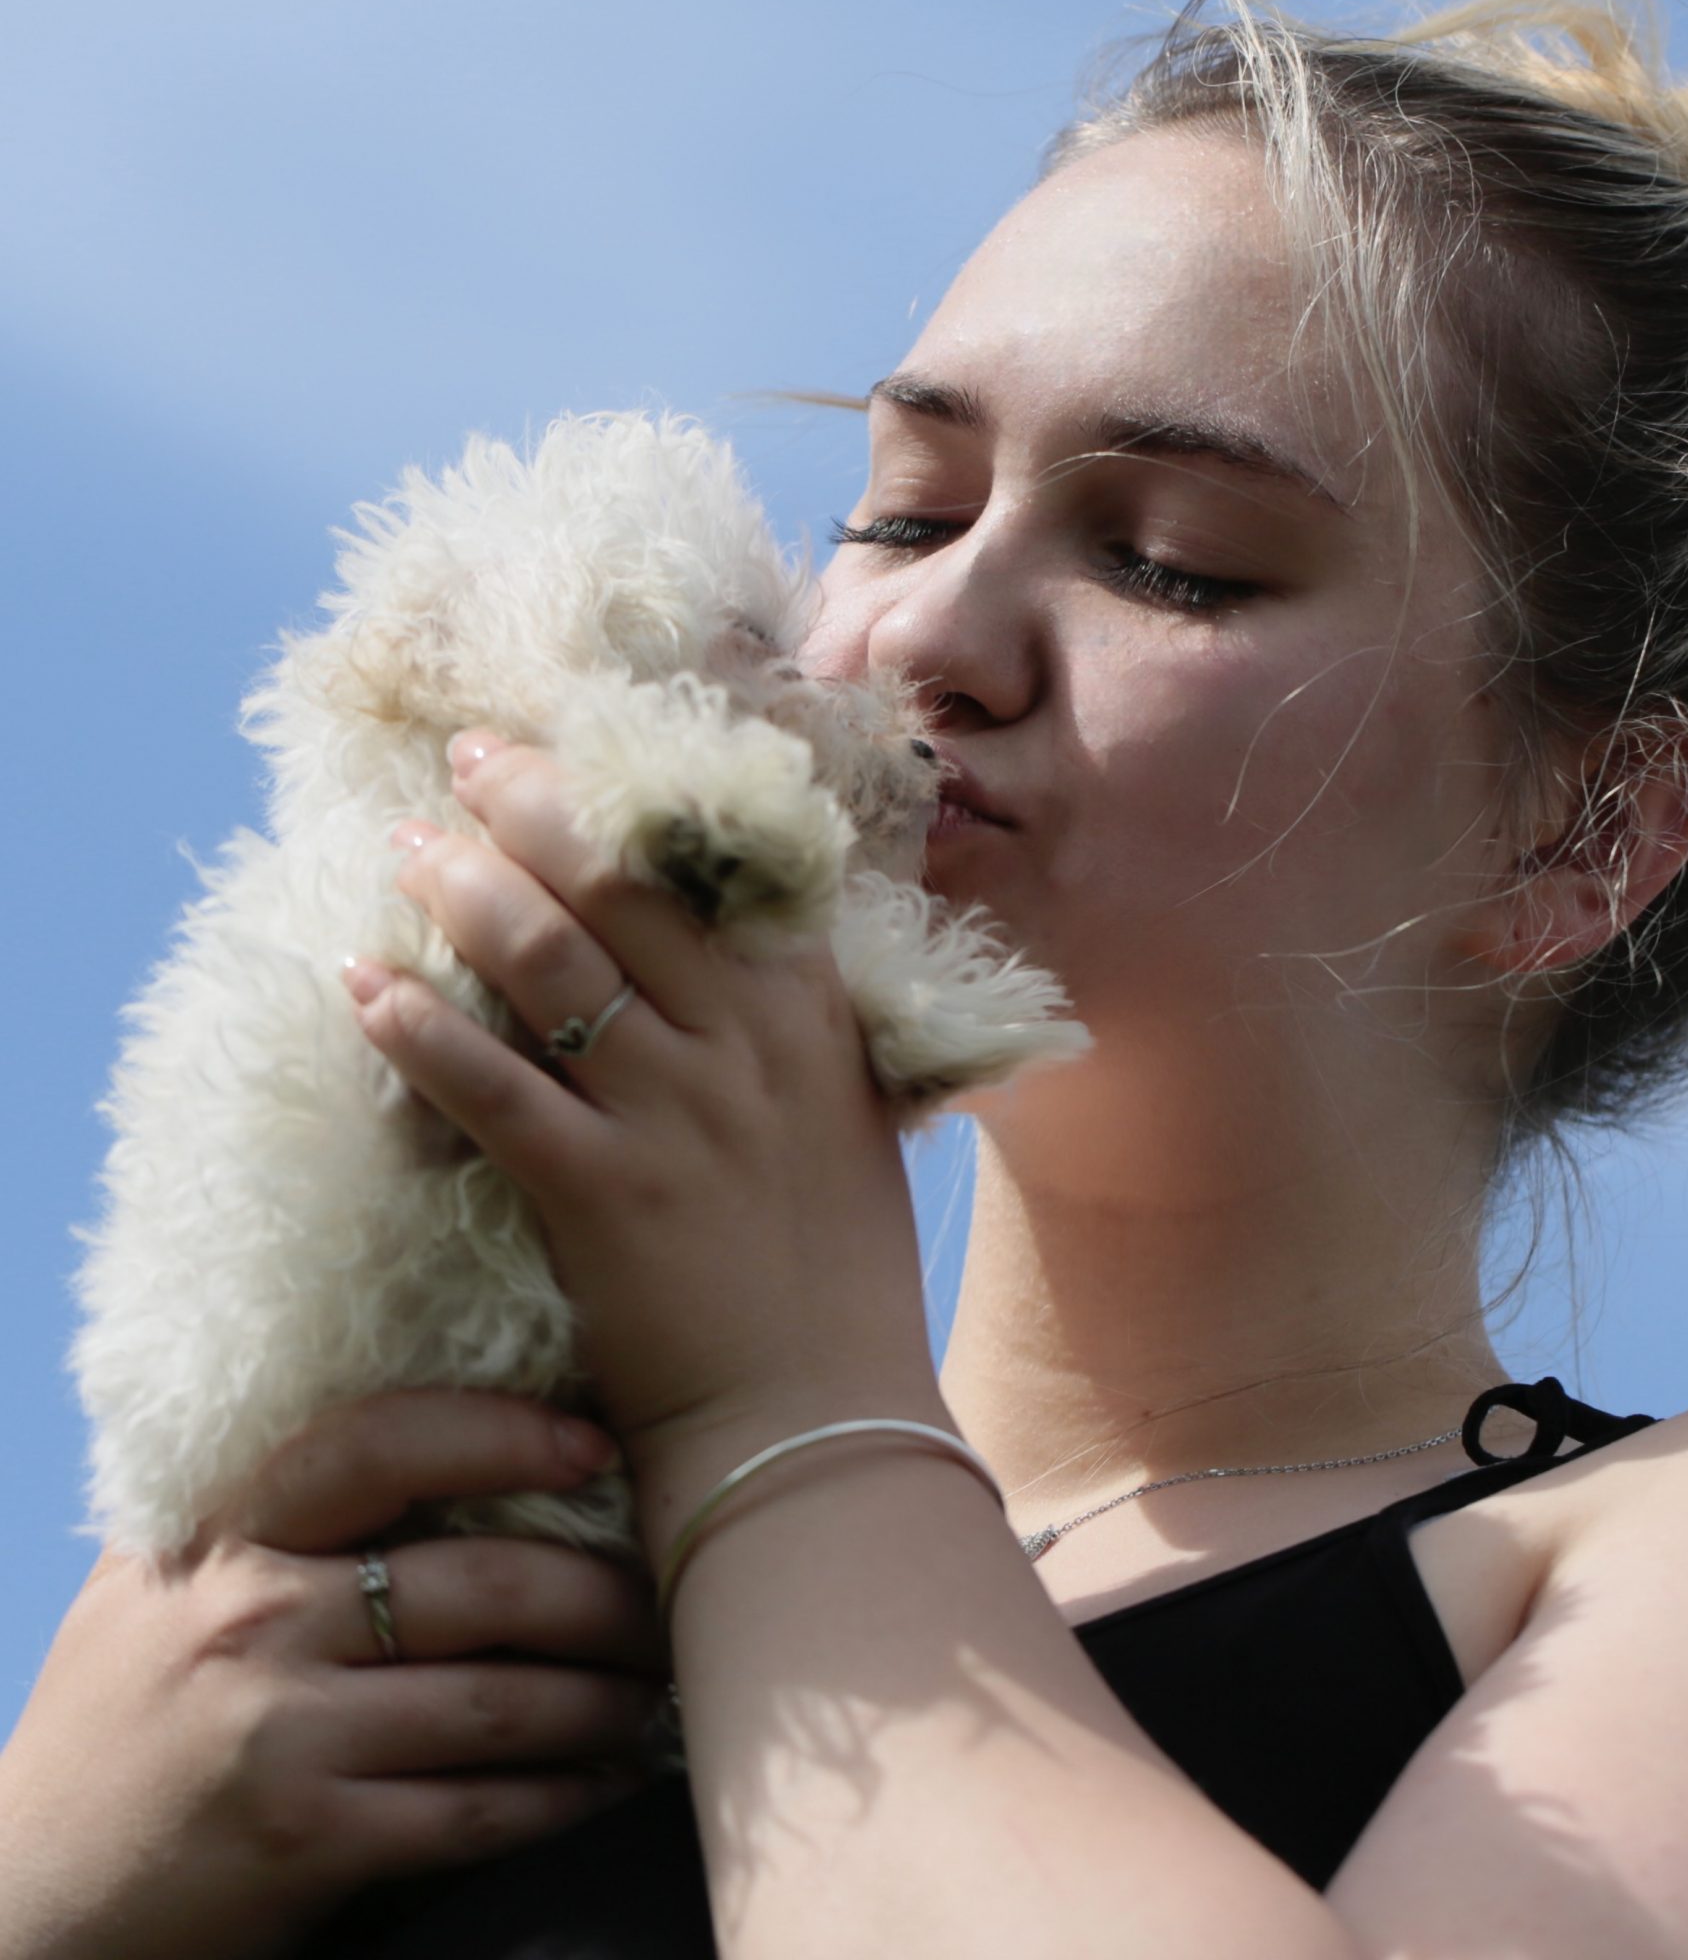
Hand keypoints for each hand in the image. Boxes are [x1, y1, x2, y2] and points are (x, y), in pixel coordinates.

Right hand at [0, 1393, 666, 1959]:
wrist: (28, 1894)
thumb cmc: (119, 1717)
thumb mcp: (162, 1581)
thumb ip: (271, 1512)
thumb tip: (434, 1437)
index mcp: (225, 1535)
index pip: (379, 1443)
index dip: (501, 1433)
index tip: (592, 1445)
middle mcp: (253, 1621)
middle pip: (480, 1585)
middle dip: (601, 1595)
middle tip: (665, 1594)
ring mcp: (278, 1737)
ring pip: (498, 1703)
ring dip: (603, 1697)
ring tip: (653, 1686)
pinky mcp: (304, 1844)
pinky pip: (472, 1811)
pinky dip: (560, 1794)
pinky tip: (605, 1778)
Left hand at [347, 732, 943, 1507]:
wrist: (820, 1422)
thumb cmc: (838, 1276)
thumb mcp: (841, 1116)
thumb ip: (787, 1027)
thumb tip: (731, 950)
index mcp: (805, 1012)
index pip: (715, 869)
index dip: (633, 795)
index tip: (571, 746)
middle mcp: (741, 1041)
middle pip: (620, 887)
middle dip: (533, 806)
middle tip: (467, 758)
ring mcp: (670, 1113)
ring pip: (551, 963)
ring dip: (467, 888)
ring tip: (407, 845)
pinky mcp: (599, 1192)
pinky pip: (491, 1089)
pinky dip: (420, 1030)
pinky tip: (364, 984)